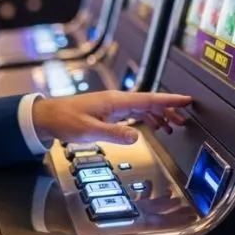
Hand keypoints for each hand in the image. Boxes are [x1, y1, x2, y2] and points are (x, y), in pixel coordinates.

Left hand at [32, 90, 190, 144]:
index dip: (168, 100)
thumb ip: (114, 134)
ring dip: (159, 114)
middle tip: (185, 119)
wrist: (47, 116)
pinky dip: (146, 117)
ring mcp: (112, 105)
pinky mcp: (108, 111)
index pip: (148, 99)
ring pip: (142, 107)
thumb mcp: (89, 130)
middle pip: (148, 102)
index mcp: (114, 101)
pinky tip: (151, 125)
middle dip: (168, 109)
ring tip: (173, 125)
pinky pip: (133, 112)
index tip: (186, 100)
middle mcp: (115, 100)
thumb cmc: (64, 120)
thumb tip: (137, 135)